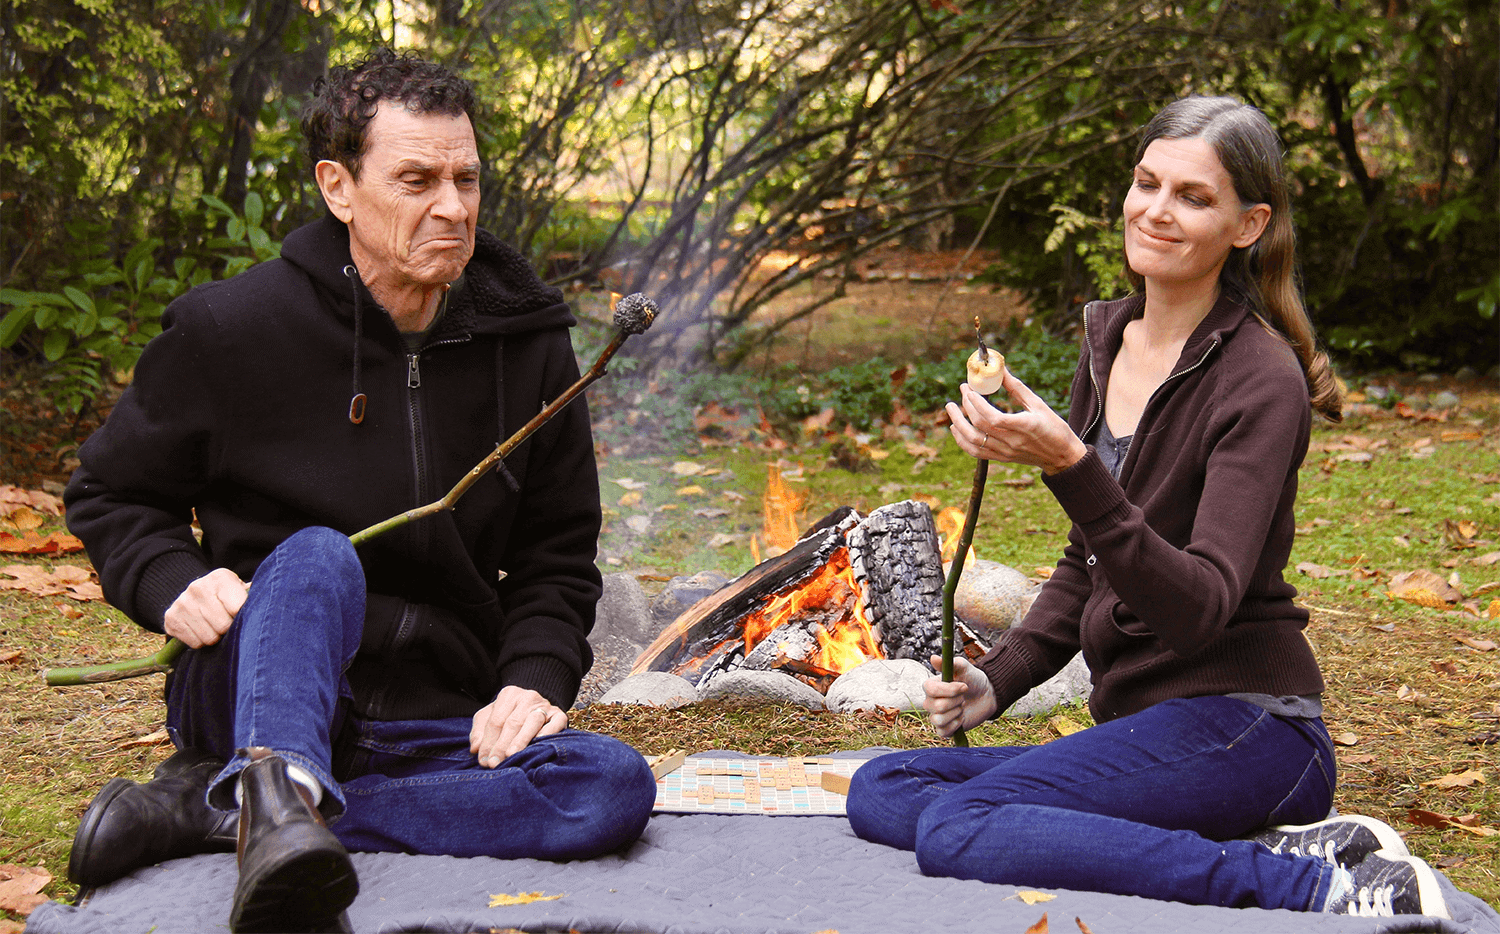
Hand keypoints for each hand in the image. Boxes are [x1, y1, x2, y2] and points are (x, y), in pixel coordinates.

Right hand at [163, 568, 246, 647]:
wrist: (192, 595)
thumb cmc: (226, 596)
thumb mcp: (240, 590)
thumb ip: (253, 596)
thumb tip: (276, 603)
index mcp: (221, 578)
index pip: (238, 608)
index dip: (242, 617)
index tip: (242, 616)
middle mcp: (198, 587)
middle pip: (223, 626)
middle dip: (228, 629)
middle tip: (227, 623)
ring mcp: (182, 603)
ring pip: (209, 637)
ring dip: (215, 637)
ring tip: (215, 626)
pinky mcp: (171, 618)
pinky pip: (195, 643)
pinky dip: (200, 642)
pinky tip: (201, 629)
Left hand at [469, 685, 567, 766]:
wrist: (534, 707)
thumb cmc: (508, 716)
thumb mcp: (489, 719)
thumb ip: (479, 732)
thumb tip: (475, 748)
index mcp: (509, 695)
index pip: (496, 720)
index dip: (488, 741)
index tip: (483, 760)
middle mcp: (527, 696)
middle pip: (513, 722)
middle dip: (502, 744)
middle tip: (495, 763)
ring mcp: (545, 704)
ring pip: (533, 721)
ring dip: (521, 740)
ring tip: (511, 755)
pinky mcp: (559, 714)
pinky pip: (556, 722)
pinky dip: (548, 732)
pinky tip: (538, 743)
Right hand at [924, 655, 997, 737]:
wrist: (986, 695)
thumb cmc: (973, 679)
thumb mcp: (964, 668)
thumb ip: (950, 663)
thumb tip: (933, 658)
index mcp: (931, 686)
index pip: (929, 689)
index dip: (948, 690)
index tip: (964, 686)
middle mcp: (930, 701)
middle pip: (936, 706)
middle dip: (956, 701)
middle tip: (964, 697)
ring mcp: (937, 716)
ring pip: (939, 719)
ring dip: (957, 713)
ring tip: (962, 706)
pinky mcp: (944, 729)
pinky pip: (943, 731)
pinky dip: (955, 725)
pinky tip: (962, 717)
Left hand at [946, 374, 1085, 474]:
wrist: (1061, 456)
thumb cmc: (1054, 427)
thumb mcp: (1039, 404)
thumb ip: (1017, 389)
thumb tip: (1001, 371)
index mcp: (1024, 426)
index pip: (992, 418)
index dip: (976, 403)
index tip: (969, 388)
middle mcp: (1012, 441)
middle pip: (979, 426)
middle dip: (965, 407)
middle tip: (962, 390)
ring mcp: (1005, 452)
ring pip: (973, 441)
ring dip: (958, 424)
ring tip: (951, 408)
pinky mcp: (1002, 458)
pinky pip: (976, 452)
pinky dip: (962, 440)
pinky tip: (956, 428)